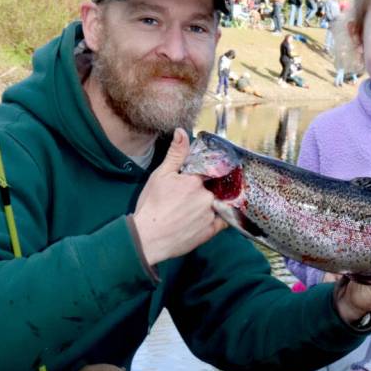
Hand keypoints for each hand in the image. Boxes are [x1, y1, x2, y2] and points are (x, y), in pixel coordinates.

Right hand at [132, 128, 226, 265]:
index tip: (202, 176)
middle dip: (207, 189)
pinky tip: (205, 218)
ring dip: (212, 203)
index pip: (209, 169)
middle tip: (190, 196)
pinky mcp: (211, 232)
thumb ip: (176, 154)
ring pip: (218, 203)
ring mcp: (210, 215)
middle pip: (214, 187)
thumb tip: (182, 132)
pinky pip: (222, 221)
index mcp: (195, 181)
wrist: (148, 238)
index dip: (205, 172)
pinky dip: (218, 218)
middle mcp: (207, 197)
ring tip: (194, 209)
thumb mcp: (160, 175)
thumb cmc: (152, 206)